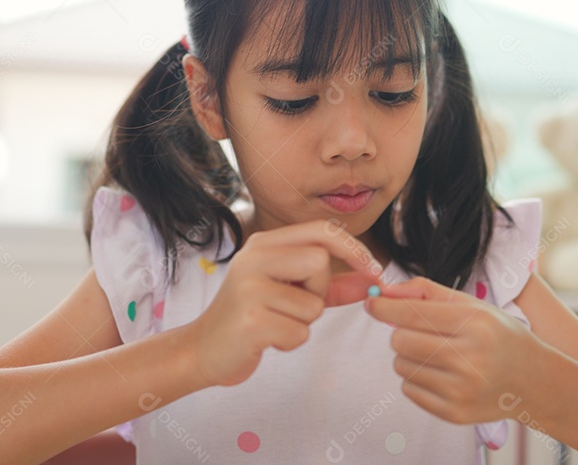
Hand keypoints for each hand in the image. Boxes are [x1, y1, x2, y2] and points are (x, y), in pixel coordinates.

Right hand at [187, 221, 383, 386]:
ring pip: (313, 304)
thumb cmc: (252, 317)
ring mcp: (249, 287)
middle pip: (320, 262)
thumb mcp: (290, 293)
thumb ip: (331, 286)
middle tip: (292, 305)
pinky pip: (299, 332)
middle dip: (318, 291)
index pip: (320, 230)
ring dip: (303, 323)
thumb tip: (372, 281)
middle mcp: (253, 257)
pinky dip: (290, 341)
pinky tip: (266, 339)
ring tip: (274, 323)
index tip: (374, 270)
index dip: (353, 247)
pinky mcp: (251, 319)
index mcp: (263, 243)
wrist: (204, 348)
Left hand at [365, 277, 539, 424]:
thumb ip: (426, 291)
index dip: (384, 306)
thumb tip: (384, 290)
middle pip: (399, 340)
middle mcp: (470, 358)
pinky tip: (441, 375)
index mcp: (475, 324)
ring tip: (436, 354)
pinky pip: (408, 390)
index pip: (412, 313)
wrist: (531, 381)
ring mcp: (462, 390)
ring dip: (409, 356)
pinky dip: (416, 379)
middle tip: (421, 333)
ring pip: (401, 365)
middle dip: (401, 332)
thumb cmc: (497, 335)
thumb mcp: (471, 304)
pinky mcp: (454, 413)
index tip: (372, 303)